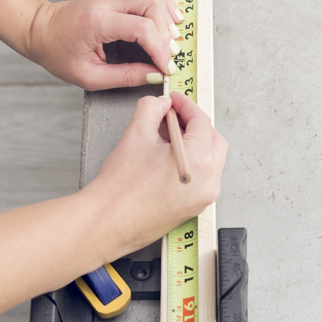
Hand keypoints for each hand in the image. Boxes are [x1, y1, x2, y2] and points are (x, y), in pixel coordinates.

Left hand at [27, 0, 183, 90]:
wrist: (40, 29)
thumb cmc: (58, 53)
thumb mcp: (89, 76)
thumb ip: (125, 76)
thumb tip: (154, 75)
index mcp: (97, 21)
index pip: (142, 28)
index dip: (160, 49)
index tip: (166, 66)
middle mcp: (106, 0)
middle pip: (152, 0)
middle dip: (166, 29)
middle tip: (168, 51)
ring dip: (166, 11)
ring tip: (170, 34)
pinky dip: (160, 1)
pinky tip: (163, 18)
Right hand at [86, 92, 228, 253]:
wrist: (108, 222)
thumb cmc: (120, 189)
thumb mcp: (136, 134)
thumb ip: (152, 109)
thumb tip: (161, 105)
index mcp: (199, 161)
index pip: (202, 122)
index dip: (187, 105)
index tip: (175, 99)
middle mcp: (208, 182)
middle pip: (213, 141)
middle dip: (195, 124)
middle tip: (173, 114)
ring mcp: (203, 198)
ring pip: (209, 160)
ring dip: (193, 143)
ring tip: (166, 136)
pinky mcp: (194, 208)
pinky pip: (201, 178)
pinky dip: (190, 162)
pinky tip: (167, 156)